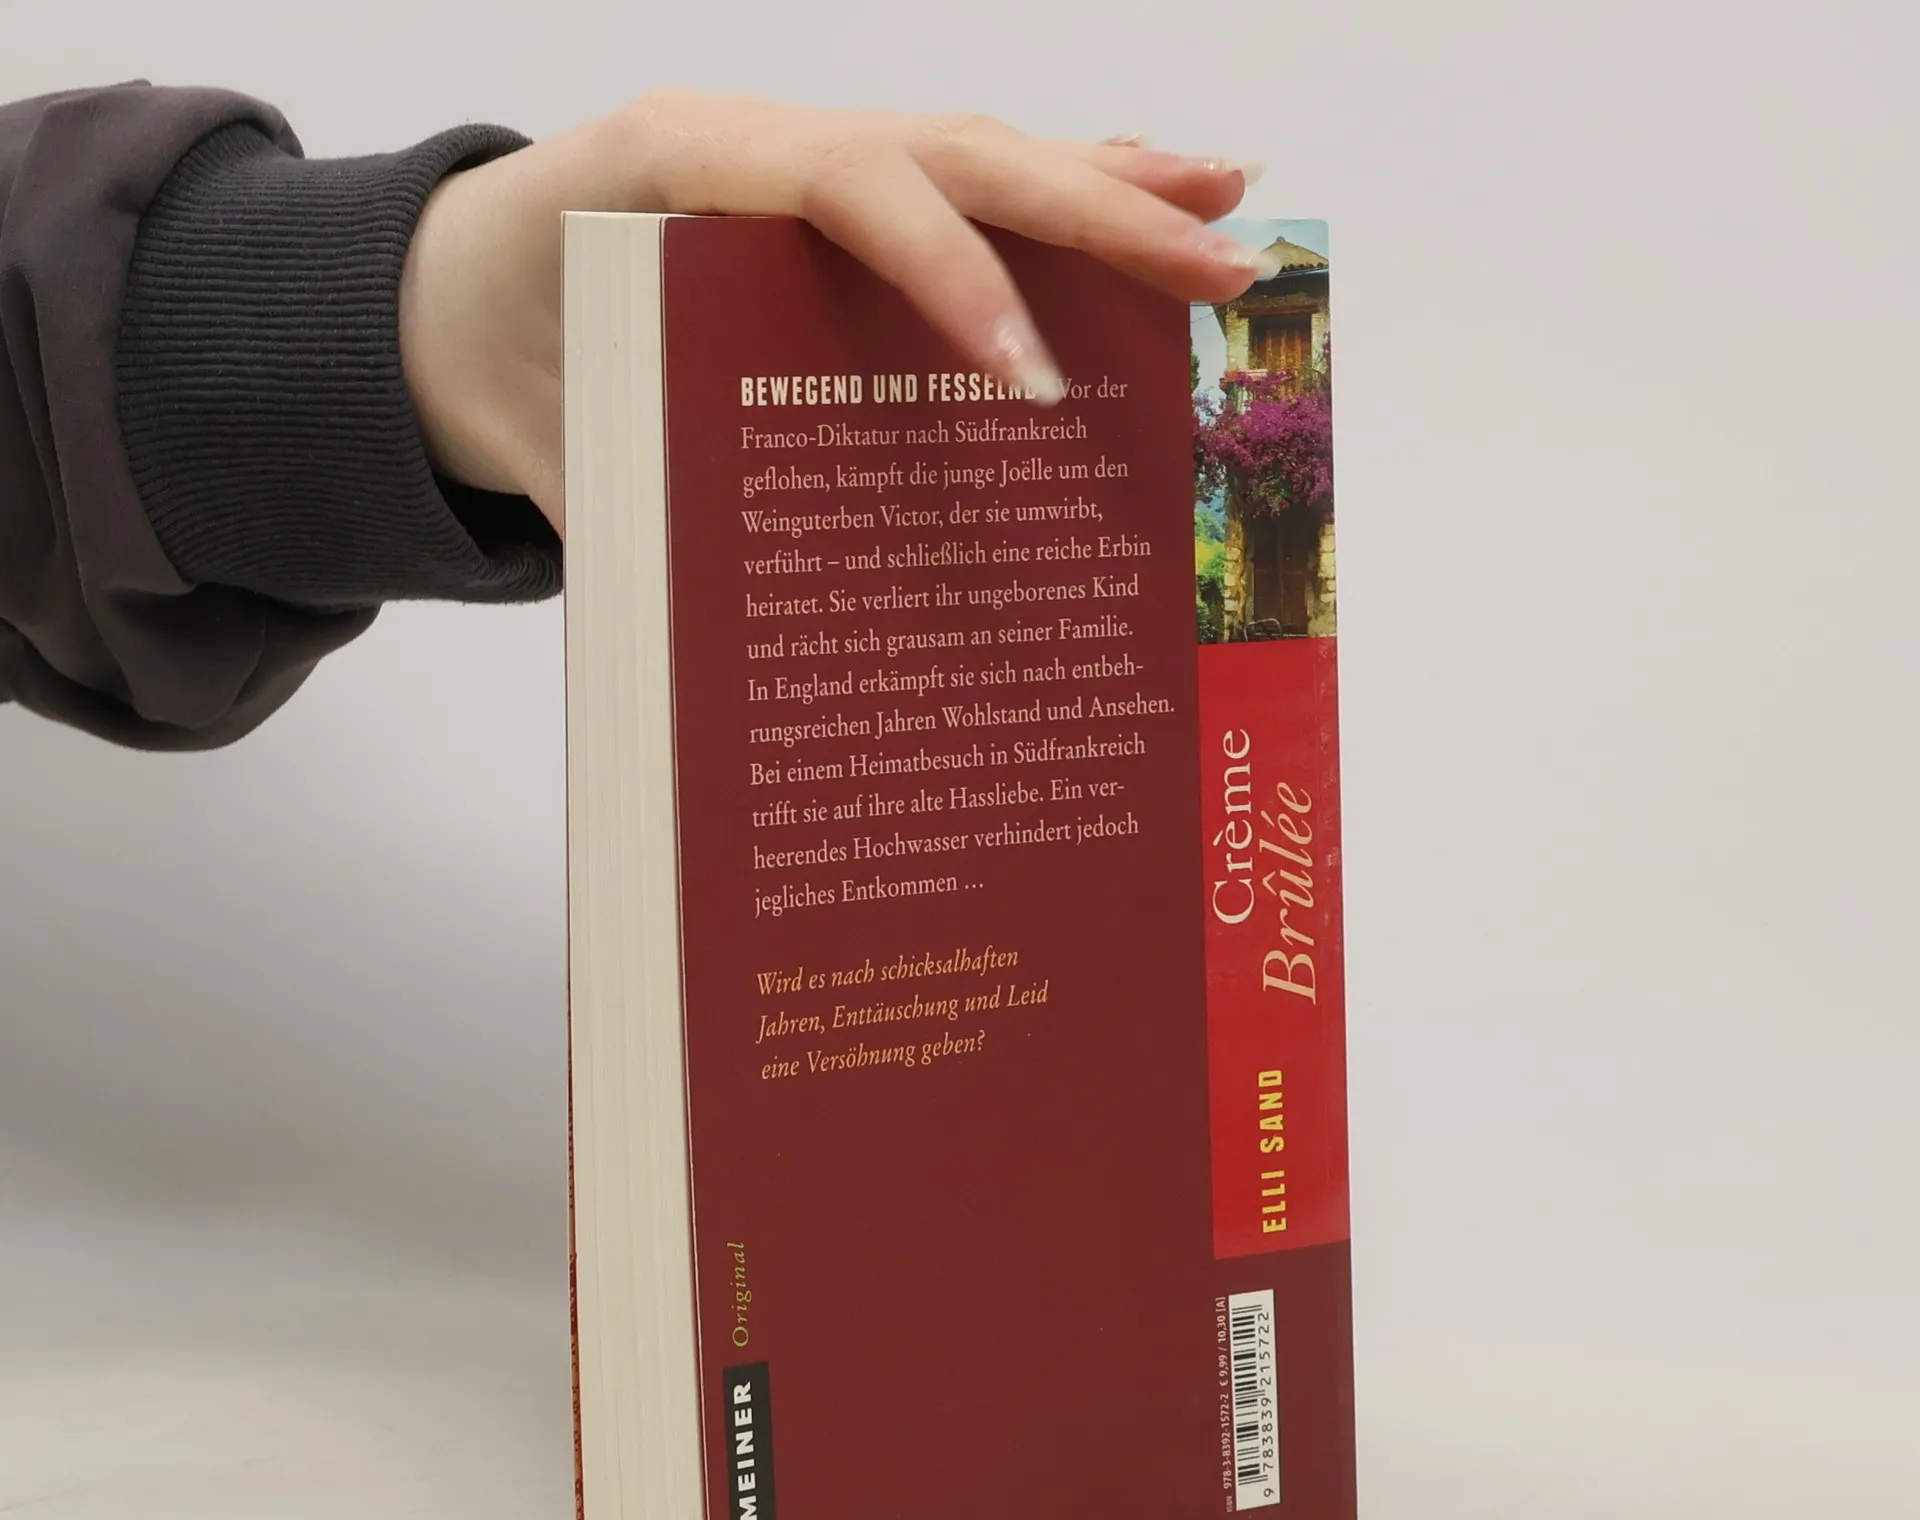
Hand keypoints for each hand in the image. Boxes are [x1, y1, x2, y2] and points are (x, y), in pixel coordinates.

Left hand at [397, 93, 1265, 531]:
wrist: (430, 297)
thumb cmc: (494, 365)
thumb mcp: (552, 440)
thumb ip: (640, 508)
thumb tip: (753, 649)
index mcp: (681, 176)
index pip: (849, 201)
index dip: (950, 283)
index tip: (1030, 383)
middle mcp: (759, 142)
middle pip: (953, 151)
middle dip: (1093, 210)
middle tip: (1219, 266)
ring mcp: (803, 155)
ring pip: (974, 150)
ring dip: (1104, 180)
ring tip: (1226, 207)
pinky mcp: (829, 192)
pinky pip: (954, 182)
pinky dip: (1051, 191)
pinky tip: (1141, 192)